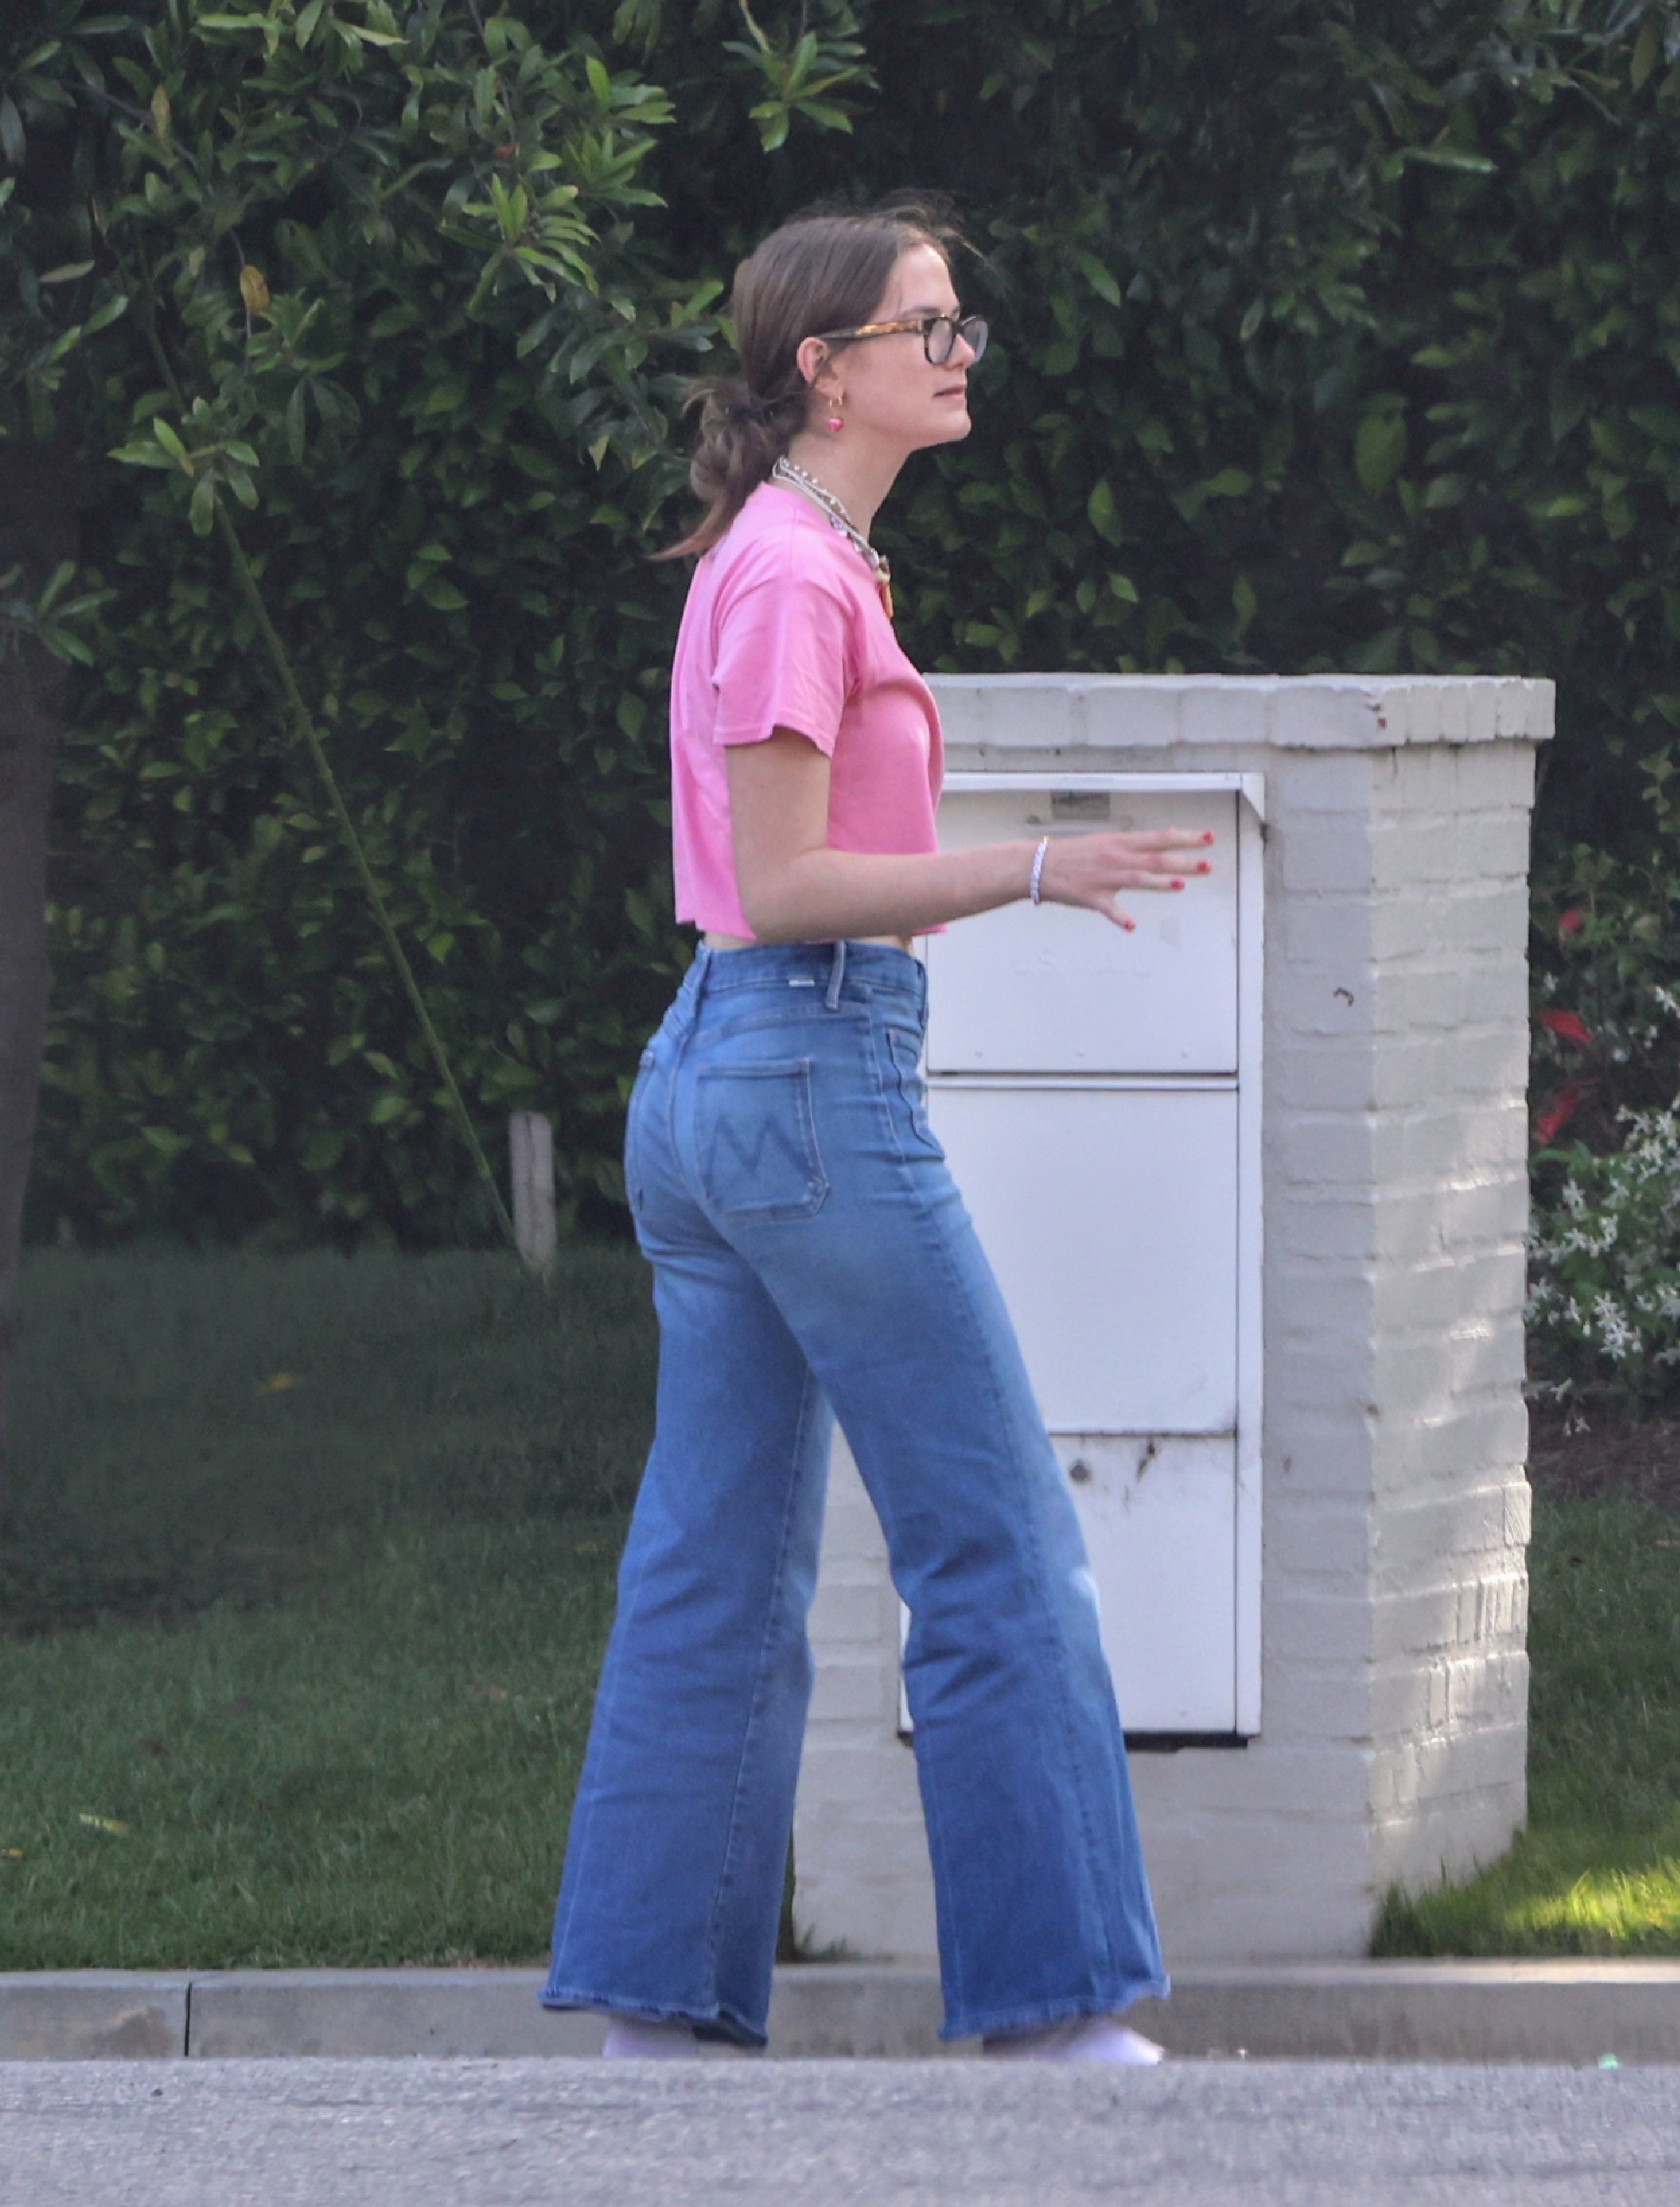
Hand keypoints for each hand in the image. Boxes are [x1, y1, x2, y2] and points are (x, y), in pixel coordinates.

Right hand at [1036, 827, 1214, 931]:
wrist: (1039, 865)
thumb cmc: (1074, 853)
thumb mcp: (1106, 842)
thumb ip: (1134, 844)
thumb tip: (1164, 838)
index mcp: (1120, 843)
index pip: (1160, 838)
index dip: (1186, 837)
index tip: (1208, 838)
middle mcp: (1116, 858)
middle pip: (1156, 858)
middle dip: (1184, 861)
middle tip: (1208, 864)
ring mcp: (1105, 878)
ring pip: (1138, 879)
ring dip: (1161, 882)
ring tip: (1182, 884)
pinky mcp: (1092, 897)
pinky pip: (1109, 909)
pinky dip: (1119, 918)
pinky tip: (1132, 926)